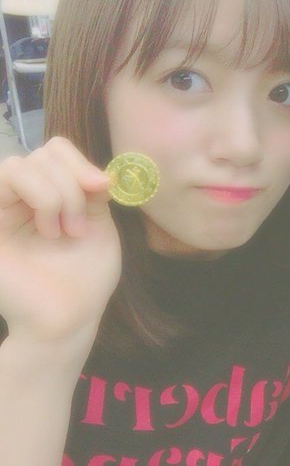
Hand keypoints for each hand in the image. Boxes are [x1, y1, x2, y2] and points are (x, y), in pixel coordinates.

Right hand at [0, 137, 121, 353]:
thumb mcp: (99, 225)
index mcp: (51, 195)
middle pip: (43, 153)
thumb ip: (93, 192)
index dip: (80, 162)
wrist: (70, 317)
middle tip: (79, 229)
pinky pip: (8, 178)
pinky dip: (42, 197)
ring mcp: (2, 208)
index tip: (102, 188)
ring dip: (58, 195)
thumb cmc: (86, 278)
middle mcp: (23, 198)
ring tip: (65, 232)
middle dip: (73, 187)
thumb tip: (96, 170)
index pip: (56, 150)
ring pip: (23, 163)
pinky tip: (50, 232)